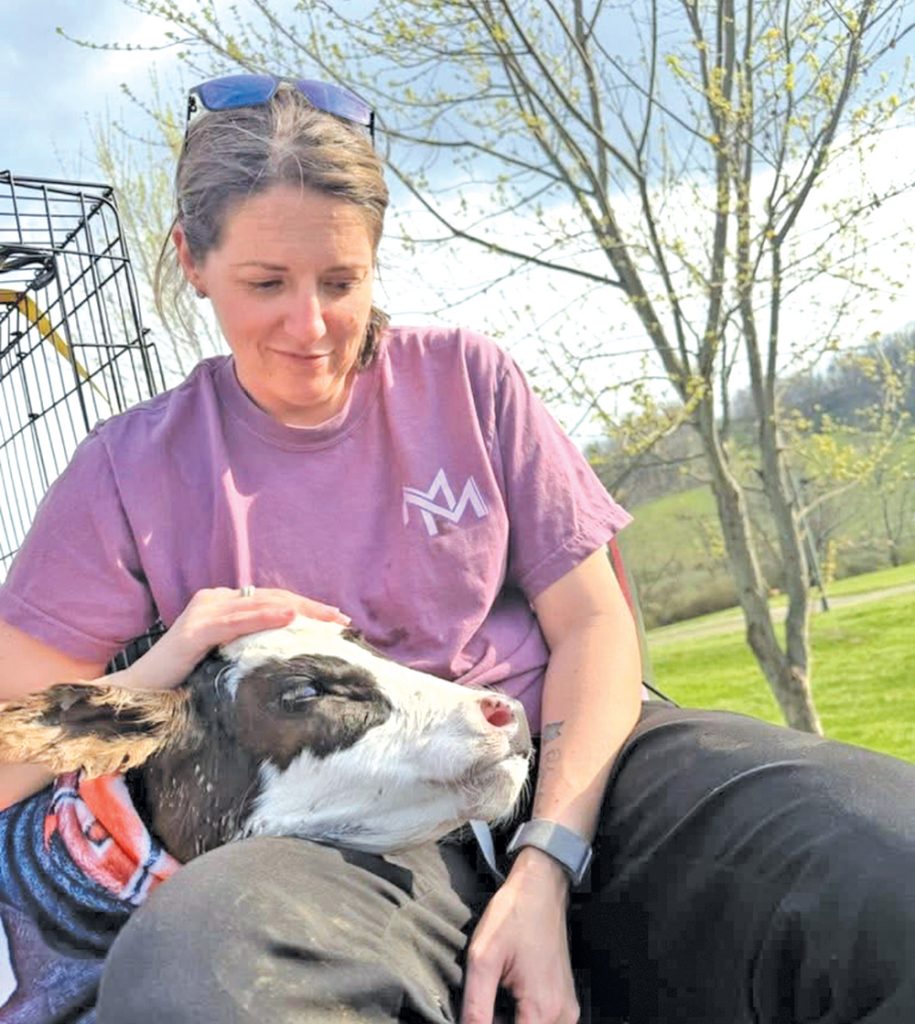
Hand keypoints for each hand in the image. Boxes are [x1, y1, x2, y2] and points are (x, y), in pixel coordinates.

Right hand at [116, 587, 348, 691]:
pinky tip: (289, 618)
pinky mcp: (195, 630)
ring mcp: (204, 612)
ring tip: (327, 618)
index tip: (335, 620)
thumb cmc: (182, 684)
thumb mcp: (226, 660)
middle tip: (342, 619)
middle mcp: (213, 600)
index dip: (305, 608)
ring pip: (260, 605)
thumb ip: (249, 648)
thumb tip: (288, 655)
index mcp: (222, 605)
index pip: (272, 601)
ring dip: (299, 610)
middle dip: (310, 608)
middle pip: (271, 598)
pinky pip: (238, 620)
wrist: (138, 696)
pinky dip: (266, 616)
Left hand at [461, 849, 578, 1023]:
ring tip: (495, 1000)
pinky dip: (525, 1019)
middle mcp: (562, 1014)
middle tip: (482, 1006)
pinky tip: (508, 1000)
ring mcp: (567, 1008)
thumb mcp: (483, 958)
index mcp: (541, 1008)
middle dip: (499, 1023)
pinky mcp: (566, 999)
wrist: (540, 886)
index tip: (478, 1014)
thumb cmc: (514, 914)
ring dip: (512, 1022)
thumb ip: (476, 1006)